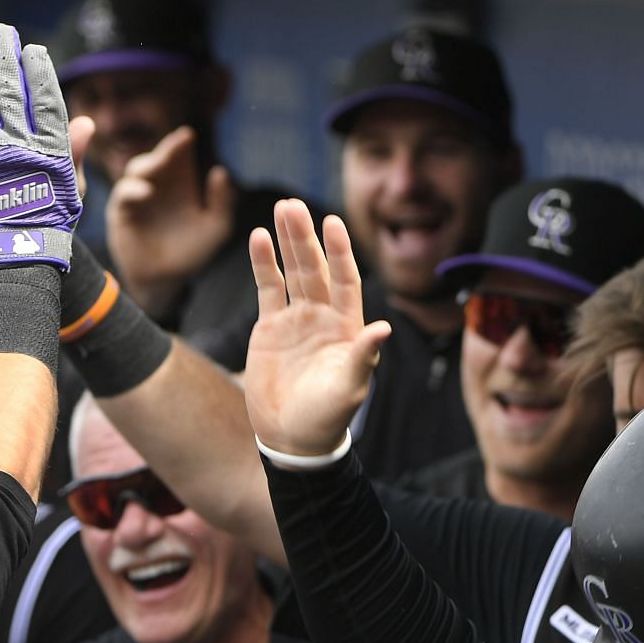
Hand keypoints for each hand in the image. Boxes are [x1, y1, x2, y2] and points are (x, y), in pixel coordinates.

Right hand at [109, 126, 236, 307]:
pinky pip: (123, 194)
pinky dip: (133, 189)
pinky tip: (147, 192)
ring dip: (149, 164)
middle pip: (158, 158)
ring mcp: (137, 197)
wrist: (165, 280)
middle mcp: (157, 186)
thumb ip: (222, 202)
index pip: (178, 157)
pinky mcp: (122, 213)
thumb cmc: (191, 254)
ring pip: (137, 170)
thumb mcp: (216, 228)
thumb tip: (220, 171)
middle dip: (166, 149)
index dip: (181, 144)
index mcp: (179, 185)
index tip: (188, 135)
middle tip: (178, 142)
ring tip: (162, 162)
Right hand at [243, 199, 390, 457]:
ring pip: (292, 272)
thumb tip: (384, 327)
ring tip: (279, 210)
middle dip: (305, 236)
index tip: (333, 223)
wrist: (292, 437)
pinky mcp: (269, 329)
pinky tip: (259, 239)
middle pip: (316, 268)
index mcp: (347, 326)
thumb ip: (363, 356)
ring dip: (287, 242)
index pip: (346, 279)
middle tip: (293, 205)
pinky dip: (264, 264)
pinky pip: (268, 289)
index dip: (340, 252)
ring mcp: (295, 320)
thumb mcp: (349, 388)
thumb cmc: (326, 417)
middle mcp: (323, 316)